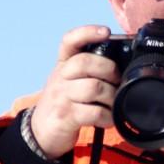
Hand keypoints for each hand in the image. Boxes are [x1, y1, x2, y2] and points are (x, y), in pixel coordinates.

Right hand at [31, 25, 119, 158]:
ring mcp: (61, 97)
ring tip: (113, 102)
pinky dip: (107, 116)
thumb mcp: (69, 81)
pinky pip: (94, 113)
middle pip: (85, 62)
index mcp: (63, 64)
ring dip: (111, 96)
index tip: (105, 31)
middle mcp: (60, 77)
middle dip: (109, 70)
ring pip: (93, 87)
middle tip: (117, 81)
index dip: (87, 33)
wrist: (41, 131)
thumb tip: (123, 65)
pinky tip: (108, 118)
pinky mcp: (66, 117)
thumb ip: (89, 70)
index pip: (70, 41)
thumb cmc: (64, 102)